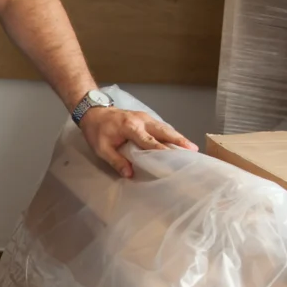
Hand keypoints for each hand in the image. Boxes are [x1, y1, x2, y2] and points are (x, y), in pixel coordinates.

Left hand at [78, 105, 196, 178]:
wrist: (94, 112)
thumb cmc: (97, 131)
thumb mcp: (101, 149)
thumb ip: (116, 161)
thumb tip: (130, 174)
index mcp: (130, 127)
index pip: (149, 140)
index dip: (162, 149)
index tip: (174, 157)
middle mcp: (141, 120)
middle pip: (163, 130)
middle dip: (179, 140)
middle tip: (193, 150)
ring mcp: (145, 117)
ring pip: (165, 127)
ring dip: (178, 137)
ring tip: (192, 147)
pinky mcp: (146, 117)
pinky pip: (161, 126)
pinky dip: (171, 134)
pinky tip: (179, 142)